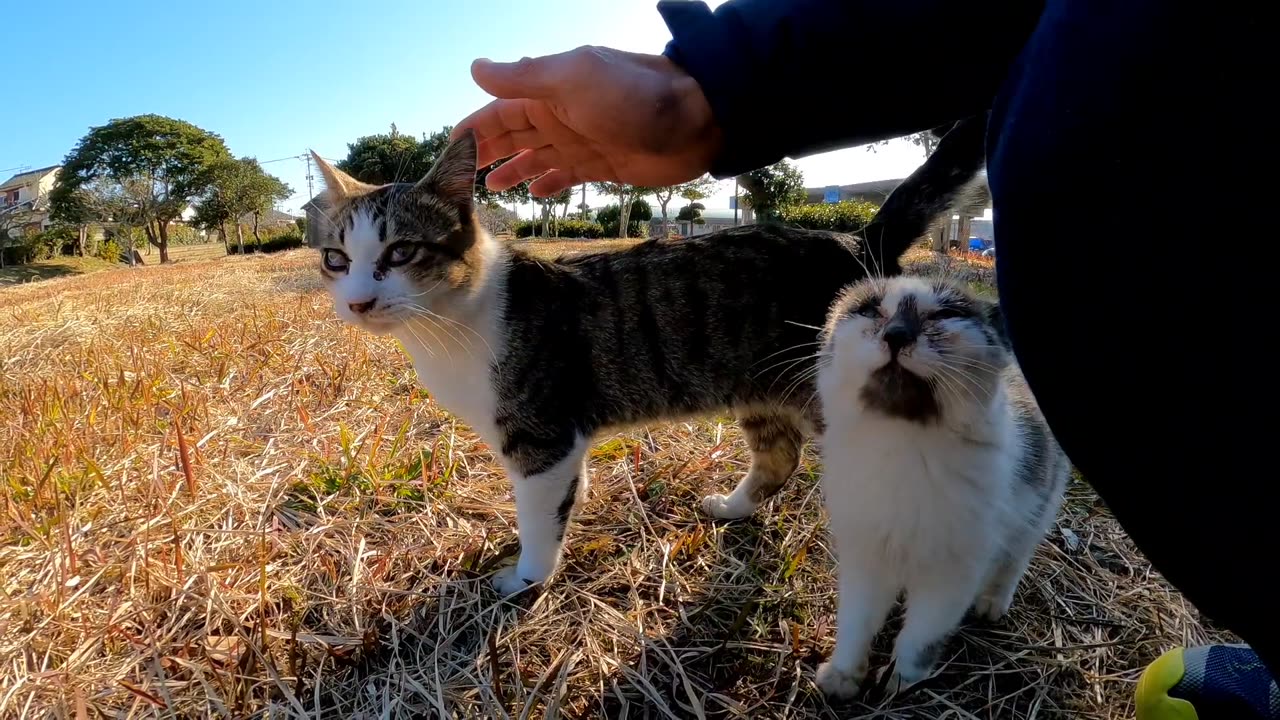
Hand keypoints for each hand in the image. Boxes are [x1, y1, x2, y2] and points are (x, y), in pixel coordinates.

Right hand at [453, 46, 721, 196]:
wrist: (696, 119)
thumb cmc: (635, 94)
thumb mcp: (573, 79)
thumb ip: (524, 77)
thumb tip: (474, 68)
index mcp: (549, 91)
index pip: (498, 111)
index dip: (473, 129)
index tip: (448, 152)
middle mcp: (560, 115)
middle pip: (513, 136)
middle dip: (486, 154)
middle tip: (457, 181)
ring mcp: (580, 141)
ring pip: (535, 157)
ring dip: (512, 170)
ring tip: (488, 189)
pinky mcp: (601, 166)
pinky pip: (565, 176)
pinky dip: (547, 184)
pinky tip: (533, 196)